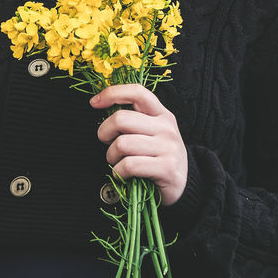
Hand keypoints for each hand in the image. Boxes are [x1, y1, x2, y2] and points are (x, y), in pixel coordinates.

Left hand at [90, 84, 186, 206]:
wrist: (182, 185)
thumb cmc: (158, 157)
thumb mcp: (151, 133)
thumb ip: (133, 120)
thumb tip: (101, 106)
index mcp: (161, 114)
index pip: (137, 92)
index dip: (112, 93)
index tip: (94, 103)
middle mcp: (166, 128)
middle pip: (121, 119)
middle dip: (104, 133)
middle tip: (107, 143)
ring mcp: (168, 147)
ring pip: (122, 144)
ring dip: (111, 156)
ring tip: (117, 162)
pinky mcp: (166, 168)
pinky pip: (129, 165)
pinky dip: (118, 172)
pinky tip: (123, 174)